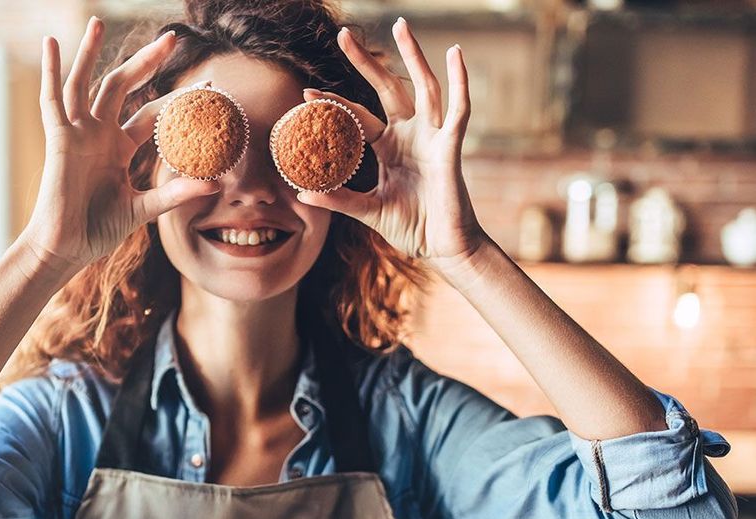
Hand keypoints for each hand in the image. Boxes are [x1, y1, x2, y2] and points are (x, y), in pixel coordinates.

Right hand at [23, 17, 220, 269]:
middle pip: (123, 86)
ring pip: (85, 83)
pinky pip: (53, 99)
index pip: (152, 114)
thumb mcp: (143, 209)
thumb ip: (175, 194)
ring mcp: (77, 134)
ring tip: (98, 22)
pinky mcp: (58, 139)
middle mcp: (99, 134)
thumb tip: (216, 185)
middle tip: (172, 37)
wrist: (66, 249)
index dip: (177, 99)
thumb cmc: (98, 230)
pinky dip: (51, 71)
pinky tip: (51, 43)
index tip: (208, 86)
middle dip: (146, 62)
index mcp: (119, 148)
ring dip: (90, 52)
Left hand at [296, 18, 486, 268]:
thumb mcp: (368, 211)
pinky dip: (460, 81)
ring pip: (423, 86)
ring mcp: (431, 138)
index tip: (306, 93)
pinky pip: (457, 109)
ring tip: (400, 25)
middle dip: (366, 62)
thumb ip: (339, 199)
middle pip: (387, 88)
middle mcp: (410, 135)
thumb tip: (302, 193)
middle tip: (343, 34)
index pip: (357, 117)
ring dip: (413, 55)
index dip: (334, 103)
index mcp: (388, 148)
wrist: (443, 249)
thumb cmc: (411, 228)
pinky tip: (455, 54)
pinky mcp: (450, 146)